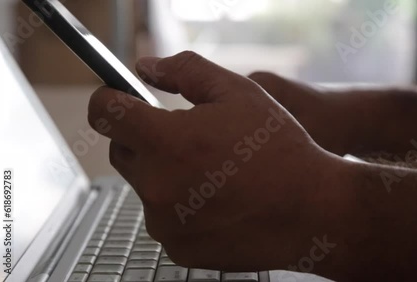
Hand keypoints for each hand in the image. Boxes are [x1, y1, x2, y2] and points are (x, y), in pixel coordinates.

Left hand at [88, 52, 343, 270]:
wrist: (312, 211)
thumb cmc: (280, 151)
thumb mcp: (238, 92)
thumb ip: (185, 71)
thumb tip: (146, 68)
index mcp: (165, 141)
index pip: (104, 113)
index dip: (110, 99)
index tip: (121, 100)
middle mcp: (156, 186)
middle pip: (123, 151)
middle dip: (145, 138)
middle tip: (187, 136)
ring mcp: (165, 223)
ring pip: (146, 186)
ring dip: (167, 173)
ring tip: (213, 172)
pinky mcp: (179, 248)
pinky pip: (165, 218)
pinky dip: (181, 206)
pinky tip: (218, 200)